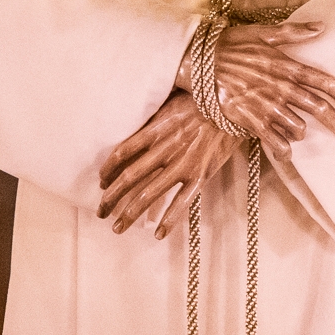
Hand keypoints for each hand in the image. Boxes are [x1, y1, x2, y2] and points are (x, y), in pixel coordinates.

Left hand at [97, 93, 235, 236]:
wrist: (233, 105)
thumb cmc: (200, 100)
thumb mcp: (169, 105)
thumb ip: (152, 122)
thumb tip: (132, 137)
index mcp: (154, 129)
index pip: (120, 153)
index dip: (107, 171)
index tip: (102, 183)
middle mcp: (164, 148)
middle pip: (129, 178)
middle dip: (110, 198)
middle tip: (100, 212)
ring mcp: (182, 164)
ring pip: (149, 194)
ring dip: (129, 213)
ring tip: (118, 227)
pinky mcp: (200, 175)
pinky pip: (181, 202)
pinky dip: (169, 220)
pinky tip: (157, 234)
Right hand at [184, 20, 334, 146]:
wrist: (199, 59)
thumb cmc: (232, 44)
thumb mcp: (263, 32)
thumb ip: (294, 32)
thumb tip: (321, 27)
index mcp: (287, 65)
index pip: (325, 82)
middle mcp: (281, 86)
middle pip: (318, 108)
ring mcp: (266, 104)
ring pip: (298, 126)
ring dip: (302, 131)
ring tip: (300, 132)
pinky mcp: (250, 118)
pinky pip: (274, 140)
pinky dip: (283, 149)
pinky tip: (286, 152)